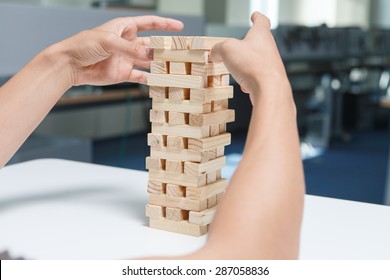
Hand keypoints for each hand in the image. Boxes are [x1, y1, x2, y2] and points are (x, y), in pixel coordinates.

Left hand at [52, 16, 182, 85]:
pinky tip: (159, 81)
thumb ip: (130, 49)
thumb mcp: (108, 42)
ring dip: (159, 64)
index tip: (179, 27)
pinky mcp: (122, 73)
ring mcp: (126, 59)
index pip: (149, 24)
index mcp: (124, 28)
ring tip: (172, 67)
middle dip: (164, 47)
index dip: (164, 24)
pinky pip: (140, 76)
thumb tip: (150, 54)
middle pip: (151, 43)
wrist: (70, 65)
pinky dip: (149, 79)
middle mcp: (127, 43)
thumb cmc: (84, 45)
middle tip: (178, 52)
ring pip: (148, 61)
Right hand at [210, 12, 288, 103]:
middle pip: (257, 43)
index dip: (257, 17)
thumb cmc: (254, 65)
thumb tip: (215, 54)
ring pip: (255, 62)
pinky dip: (248, 81)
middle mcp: (269, 49)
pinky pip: (256, 78)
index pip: (261, 21)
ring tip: (236, 70)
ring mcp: (270, 65)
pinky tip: (244, 86)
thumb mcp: (227, 49)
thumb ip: (218, 48)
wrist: (269, 90)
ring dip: (245, 66)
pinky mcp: (269, 81)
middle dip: (246, 46)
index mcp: (261, 35)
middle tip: (237, 47)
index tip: (255, 16)